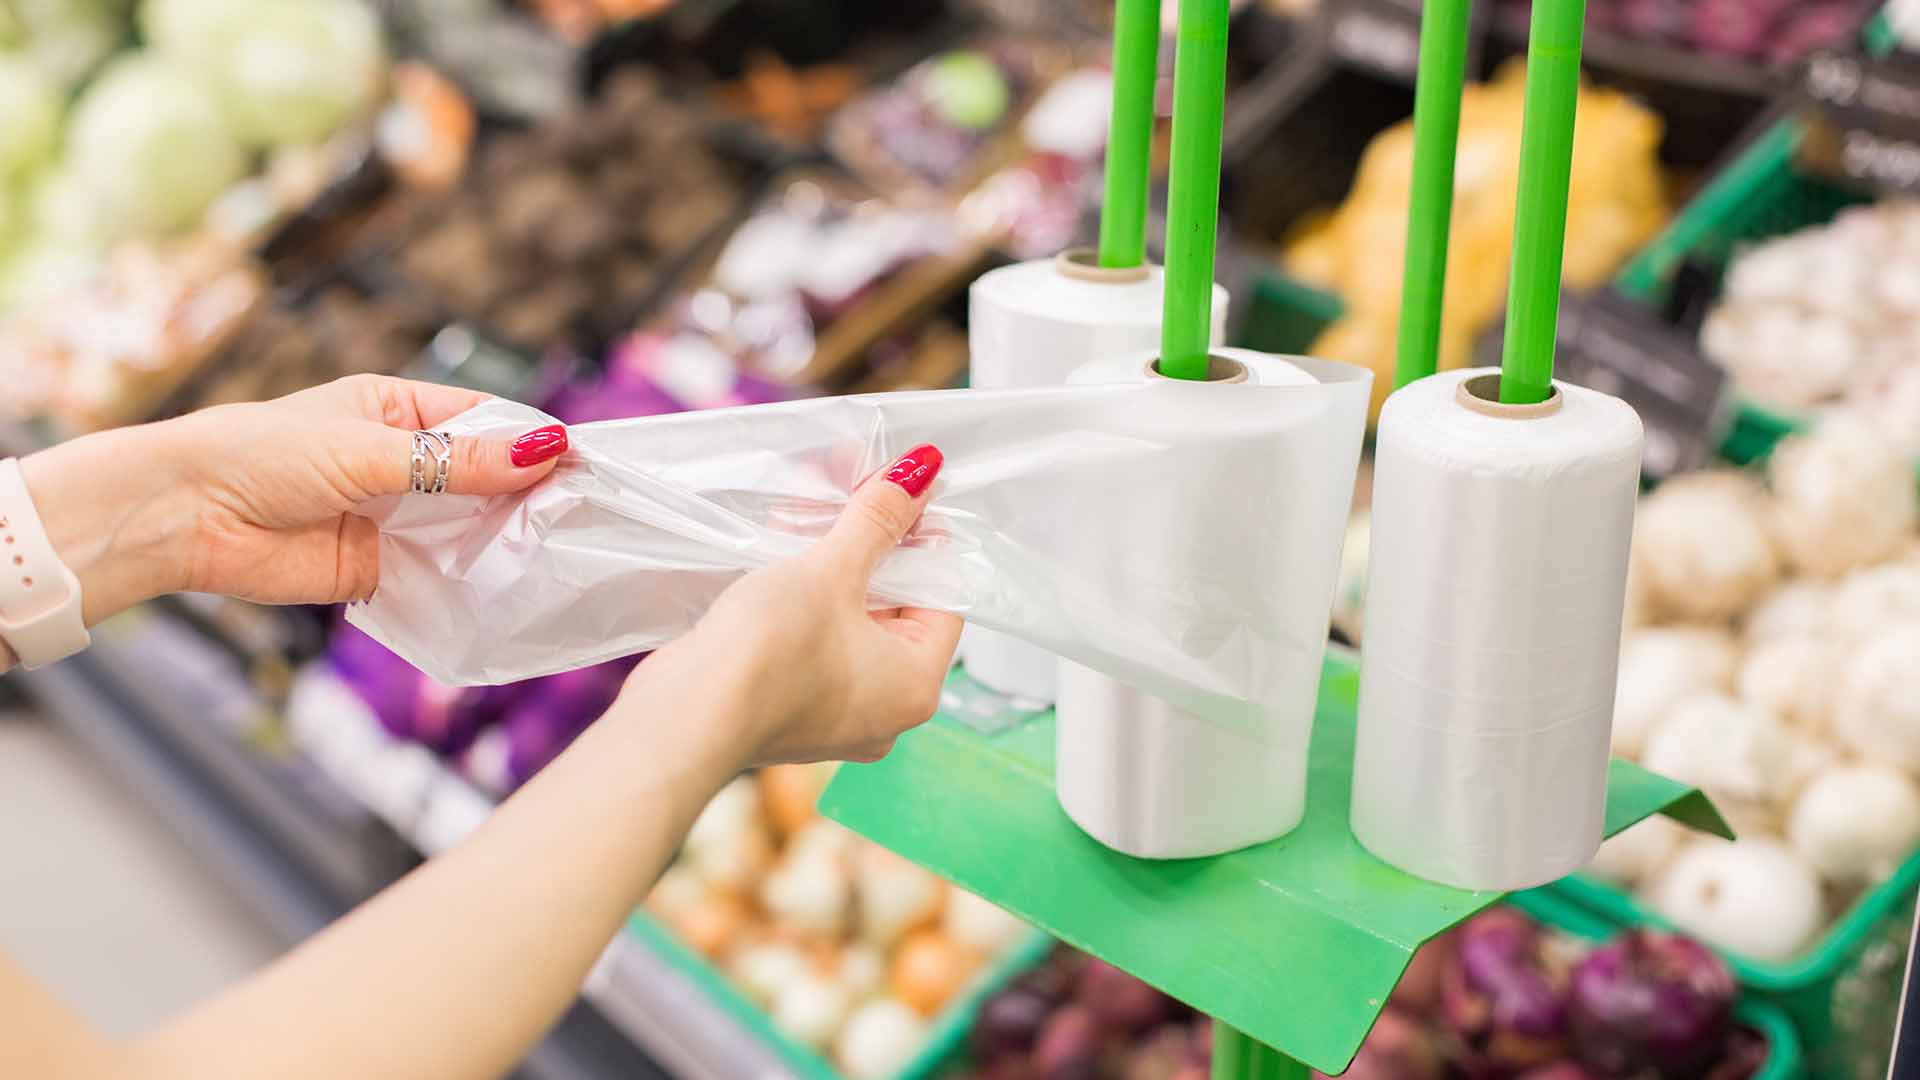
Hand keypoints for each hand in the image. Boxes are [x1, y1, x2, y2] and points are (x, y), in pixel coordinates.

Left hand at [18, 375, 569, 619]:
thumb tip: (545, 450)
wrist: (183, 518)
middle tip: (579, 517)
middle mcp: (403, 463)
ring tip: (554, 554)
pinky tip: (506, 589)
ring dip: (502, 539)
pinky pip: (440, 575)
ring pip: (468, 527)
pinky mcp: (381, 570)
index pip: (486, 420)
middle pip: (486, 477)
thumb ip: (457, 461)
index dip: (532, 440)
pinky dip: (470, 583)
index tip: (582, 464)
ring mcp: (395, 518)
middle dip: (526, 495)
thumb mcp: (368, 449)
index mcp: (398, 411)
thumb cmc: (261, 454)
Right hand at [644, 443, 962, 766]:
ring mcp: (835, 716)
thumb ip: (879, 519)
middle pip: (896, 607)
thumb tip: (923, 471)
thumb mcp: (832, 570)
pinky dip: (806, 597)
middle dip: (871, 543)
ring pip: (850, 621)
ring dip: (834, 563)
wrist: (684, 718)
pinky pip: (815, 642)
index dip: (925, 540)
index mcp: (916, 686)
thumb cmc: (770, 653)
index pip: (944, 598)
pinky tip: (780, 546)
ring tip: (810, 503)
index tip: (899, 496)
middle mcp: (885, 710)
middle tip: (855, 487)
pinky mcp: (790, 710)